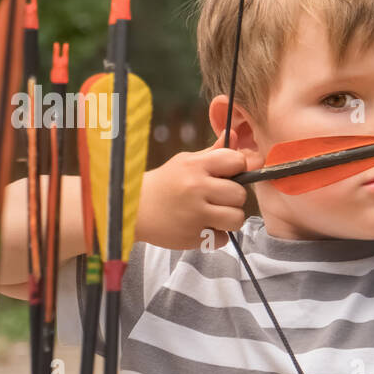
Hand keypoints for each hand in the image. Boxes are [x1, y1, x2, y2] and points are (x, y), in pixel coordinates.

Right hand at [138, 139, 261, 249]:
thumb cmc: (165, 184)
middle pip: (240, 195)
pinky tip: (199, 227)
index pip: (237, 161)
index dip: (237, 169)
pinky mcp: (193, 237)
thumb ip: (213, 153)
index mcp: (195, 166)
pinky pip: (223, 239)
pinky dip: (214, 236)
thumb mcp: (185, 162)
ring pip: (237, 218)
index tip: (227, 176)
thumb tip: (233, 134)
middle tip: (216, 199)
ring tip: (212, 215)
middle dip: (232, 199)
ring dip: (228, 219)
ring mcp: (195, 214)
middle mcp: (196, 188)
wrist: (133, 208)